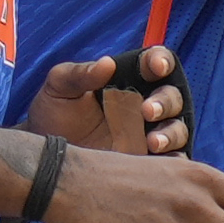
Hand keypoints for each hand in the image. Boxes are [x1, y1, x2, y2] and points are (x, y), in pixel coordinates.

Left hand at [25, 44, 187, 158]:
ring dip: (171, 132)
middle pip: (172, 97)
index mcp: (129, 79)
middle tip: (147, 111)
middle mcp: (145, 104)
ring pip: (177, 128)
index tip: (155, 67)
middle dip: (165, 101)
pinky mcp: (149, 161)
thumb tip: (107, 63)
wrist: (46, 154)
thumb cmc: (53, 113)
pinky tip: (161, 161)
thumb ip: (80, 73)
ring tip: (152, 142)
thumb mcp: (59, 87)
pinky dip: (174, 159)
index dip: (160, 61)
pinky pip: (173, 160)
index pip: (155, 64)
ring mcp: (149, 134)